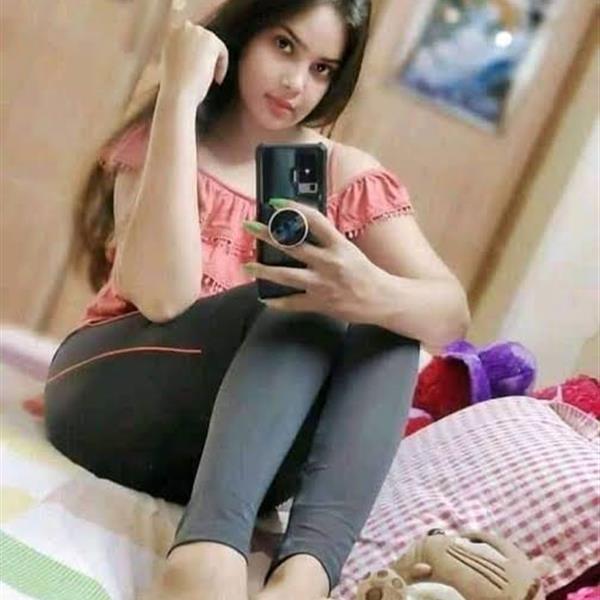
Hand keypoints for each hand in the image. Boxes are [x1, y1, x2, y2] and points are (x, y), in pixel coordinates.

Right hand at [160, 19, 228, 106]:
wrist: (177, 92)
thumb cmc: (173, 88)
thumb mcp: (172, 67)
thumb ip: (182, 57)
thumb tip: (194, 58)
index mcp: (170, 34)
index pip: (191, 39)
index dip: (198, 55)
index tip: (199, 71)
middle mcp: (182, 28)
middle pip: (204, 39)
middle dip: (207, 57)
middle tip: (209, 76)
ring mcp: (196, 32)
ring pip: (214, 45)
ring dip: (215, 62)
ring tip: (212, 79)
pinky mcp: (210, 40)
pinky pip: (223, 51)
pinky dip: (222, 66)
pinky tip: (216, 80)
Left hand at [242, 199, 382, 323]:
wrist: (382, 299)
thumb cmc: (365, 273)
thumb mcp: (348, 250)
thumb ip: (327, 241)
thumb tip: (302, 230)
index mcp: (339, 245)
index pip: (314, 220)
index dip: (293, 209)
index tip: (276, 203)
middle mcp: (329, 262)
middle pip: (292, 246)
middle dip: (267, 234)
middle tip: (250, 226)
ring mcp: (323, 284)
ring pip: (286, 275)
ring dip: (264, 270)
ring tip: (248, 266)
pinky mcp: (320, 303)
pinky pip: (293, 303)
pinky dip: (277, 302)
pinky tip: (265, 298)